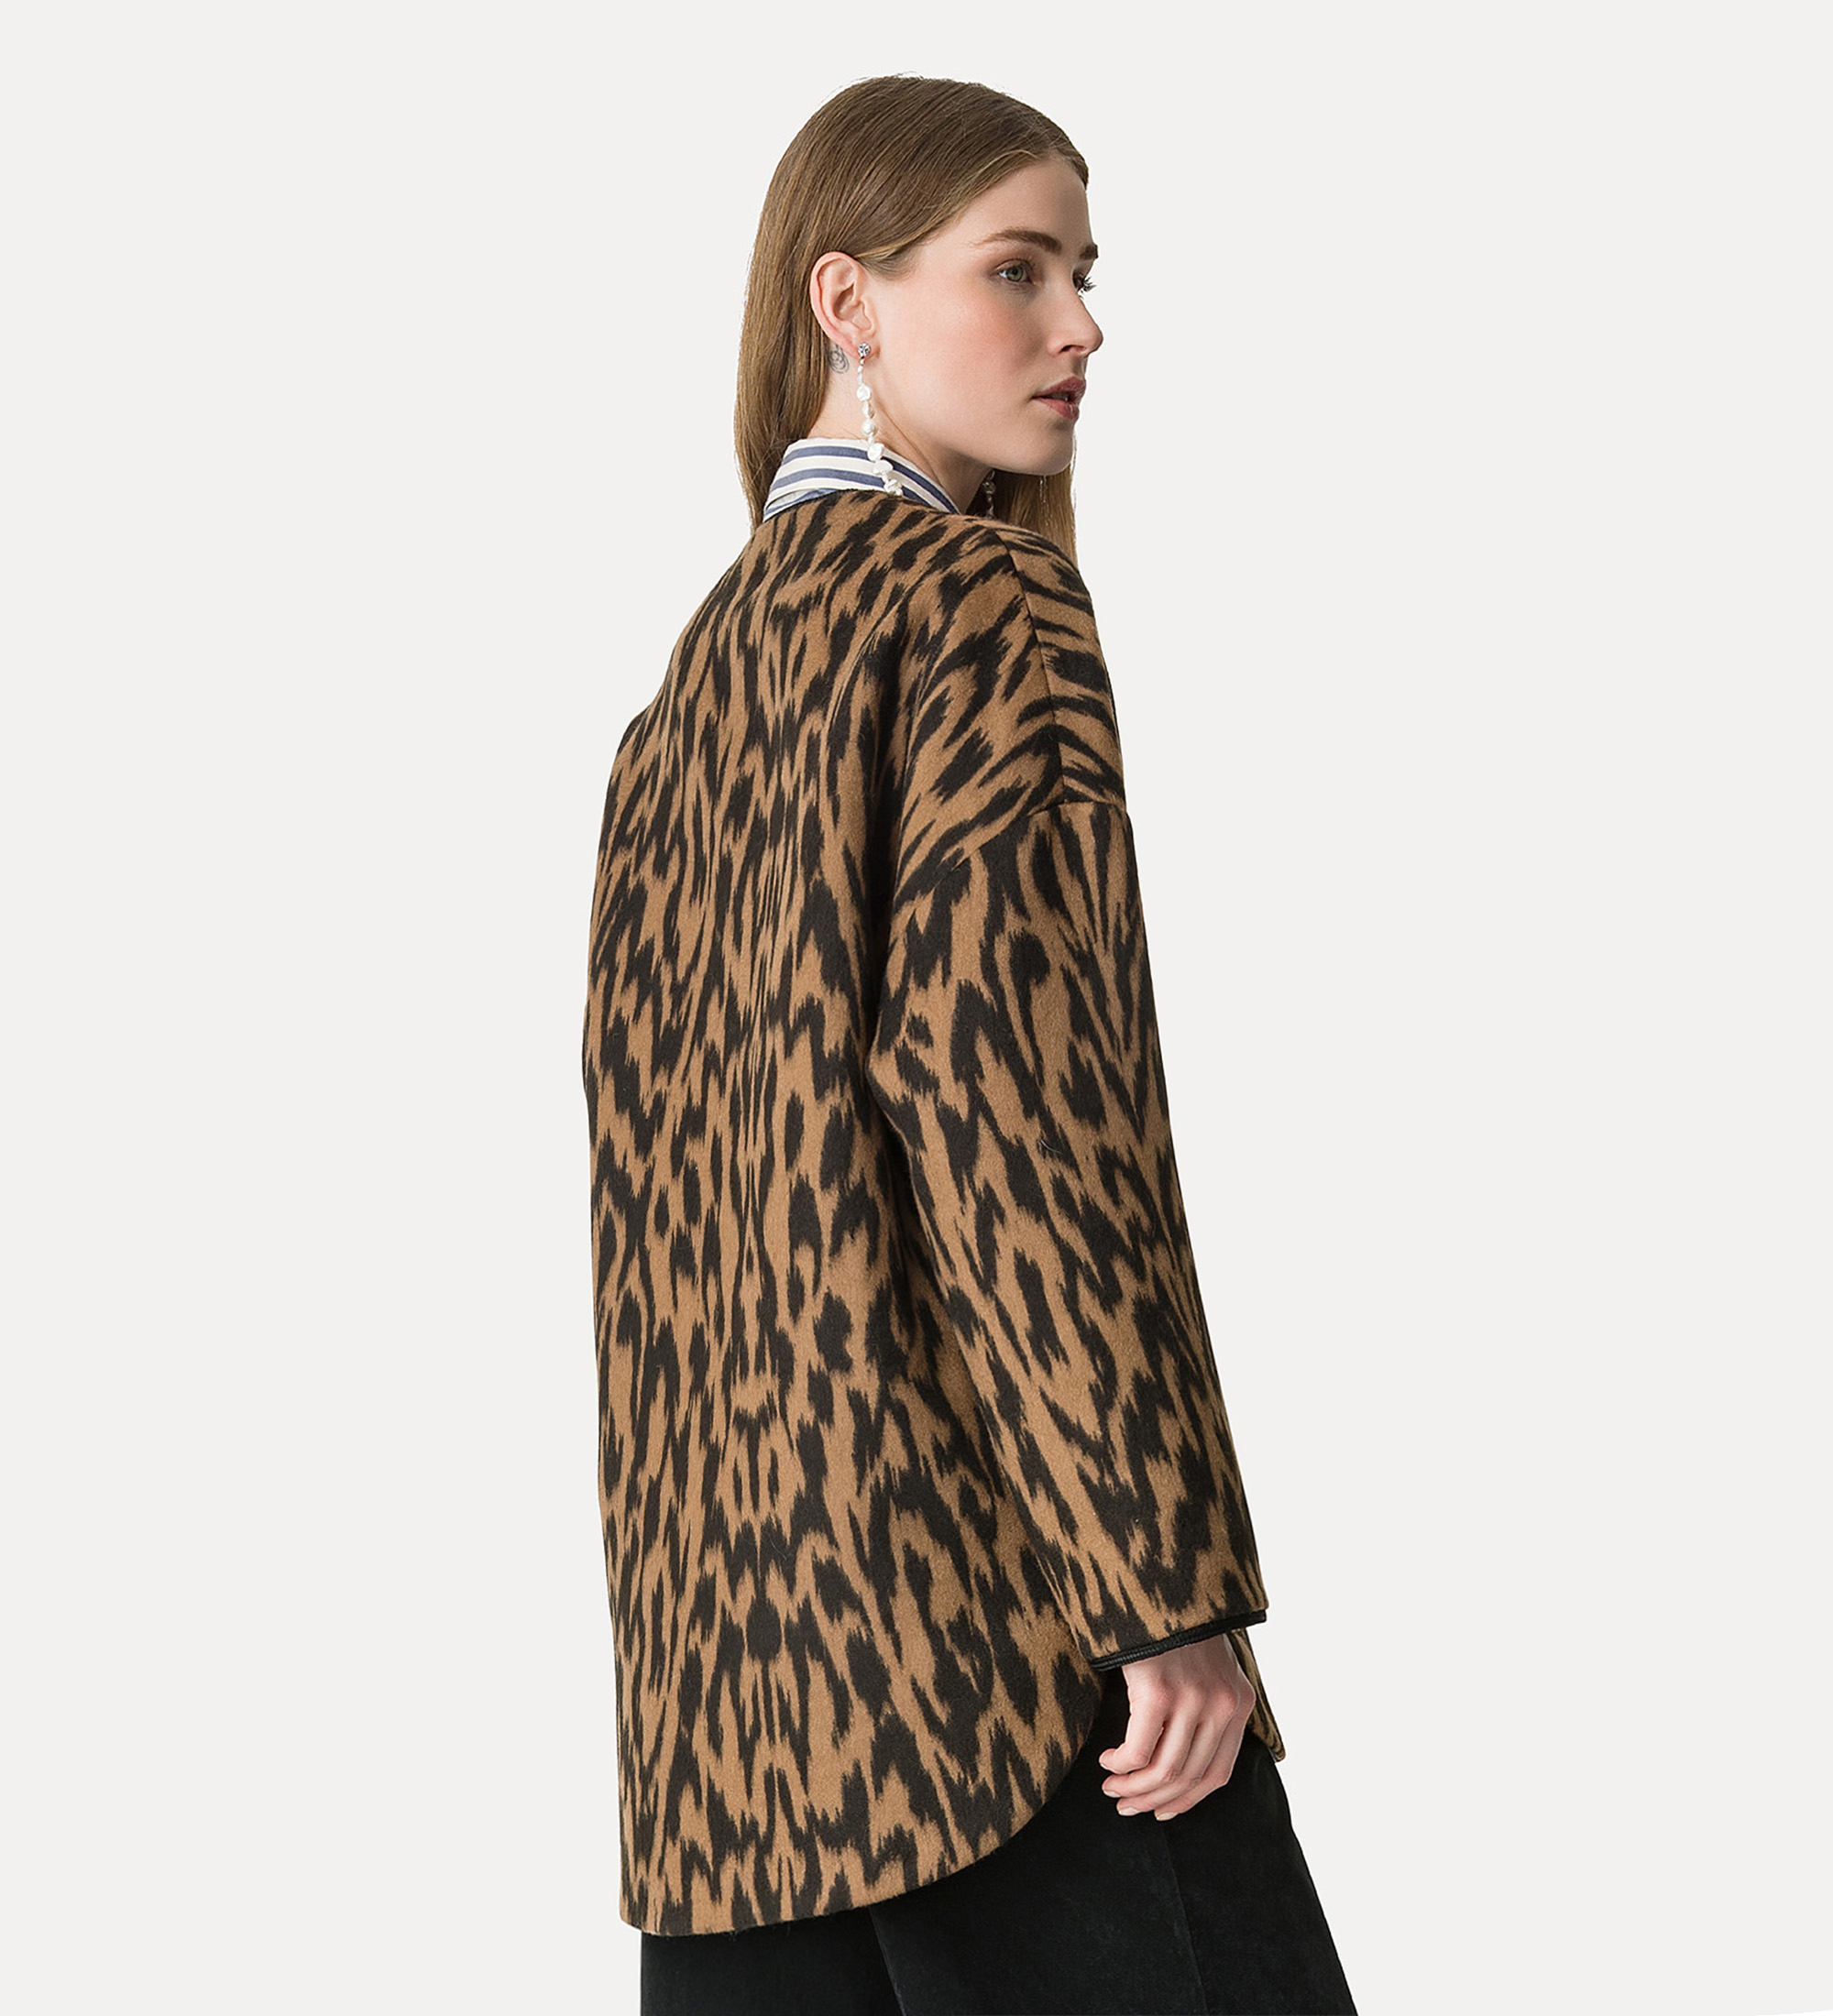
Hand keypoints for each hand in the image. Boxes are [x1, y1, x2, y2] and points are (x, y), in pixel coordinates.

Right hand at [1096, 1630, 1256, 1820]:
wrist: (1162, 1581)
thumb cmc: (1176, 1623)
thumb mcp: (1208, 1665)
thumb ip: (1206, 1704)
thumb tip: (1178, 1753)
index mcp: (1239, 1703)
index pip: (1218, 1774)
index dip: (1187, 1801)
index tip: (1161, 1811)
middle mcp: (1222, 1706)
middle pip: (1188, 1778)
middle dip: (1153, 1800)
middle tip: (1125, 1806)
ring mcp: (1192, 1700)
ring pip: (1163, 1771)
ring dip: (1133, 1789)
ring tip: (1112, 1789)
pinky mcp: (1159, 1692)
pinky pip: (1138, 1751)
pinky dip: (1121, 1766)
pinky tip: (1109, 1761)